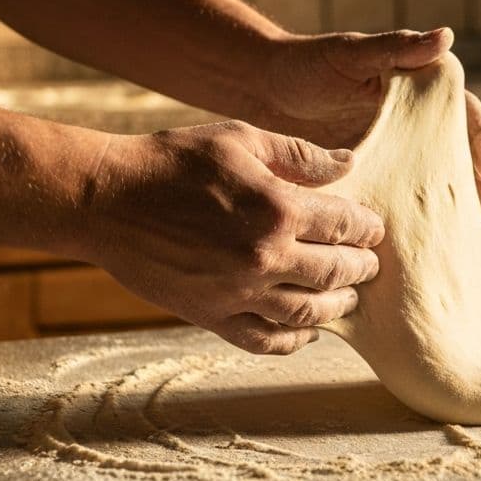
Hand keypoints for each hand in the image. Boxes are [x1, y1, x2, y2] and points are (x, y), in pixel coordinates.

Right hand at [81, 121, 383, 353]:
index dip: (366, 227)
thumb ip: (299, 154)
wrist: (106, 200)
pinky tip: (307, 331)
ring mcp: (237, 291)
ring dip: (337, 305)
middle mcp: (264, 256)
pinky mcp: (210, 315)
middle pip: (334, 271)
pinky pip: (264, 339)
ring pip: (307, 312)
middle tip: (370, 265)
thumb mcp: (241, 139)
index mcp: (277, 208)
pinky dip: (293, 340)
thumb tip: (349, 163)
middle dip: (361, 268)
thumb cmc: (174, 160)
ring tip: (349, 297)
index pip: (343, 225)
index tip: (374, 229)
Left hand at [253, 27, 480, 209]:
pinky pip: (390, 195)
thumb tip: (447, 36)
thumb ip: (396, 47)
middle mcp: (406, 123)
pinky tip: (413, 236)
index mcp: (413, 89)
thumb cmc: (308, 63)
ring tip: (462, 225)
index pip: (459, 111)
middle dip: (472, 176)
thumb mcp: (352, 53)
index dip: (480, 137)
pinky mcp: (362, 176)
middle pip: (451, 149)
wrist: (260, 90)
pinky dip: (405, 213)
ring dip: (446, 198)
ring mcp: (385, 152)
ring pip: (425, 176)